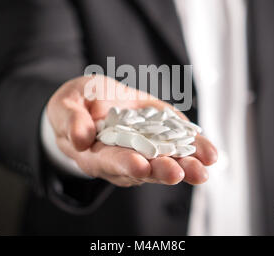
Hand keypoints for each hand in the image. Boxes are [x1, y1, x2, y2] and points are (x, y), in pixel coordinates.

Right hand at [46, 75, 217, 186]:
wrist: (90, 101)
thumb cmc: (74, 105)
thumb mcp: (65, 106)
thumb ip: (71, 121)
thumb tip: (80, 139)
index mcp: (95, 154)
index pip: (110, 162)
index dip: (124, 164)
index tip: (139, 166)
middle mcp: (122, 157)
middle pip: (143, 169)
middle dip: (161, 171)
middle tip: (177, 172)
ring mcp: (143, 148)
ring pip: (165, 160)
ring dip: (186, 164)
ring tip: (203, 165)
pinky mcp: (159, 133)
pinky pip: (177, 142)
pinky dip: (194, 146)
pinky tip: (209, 151)